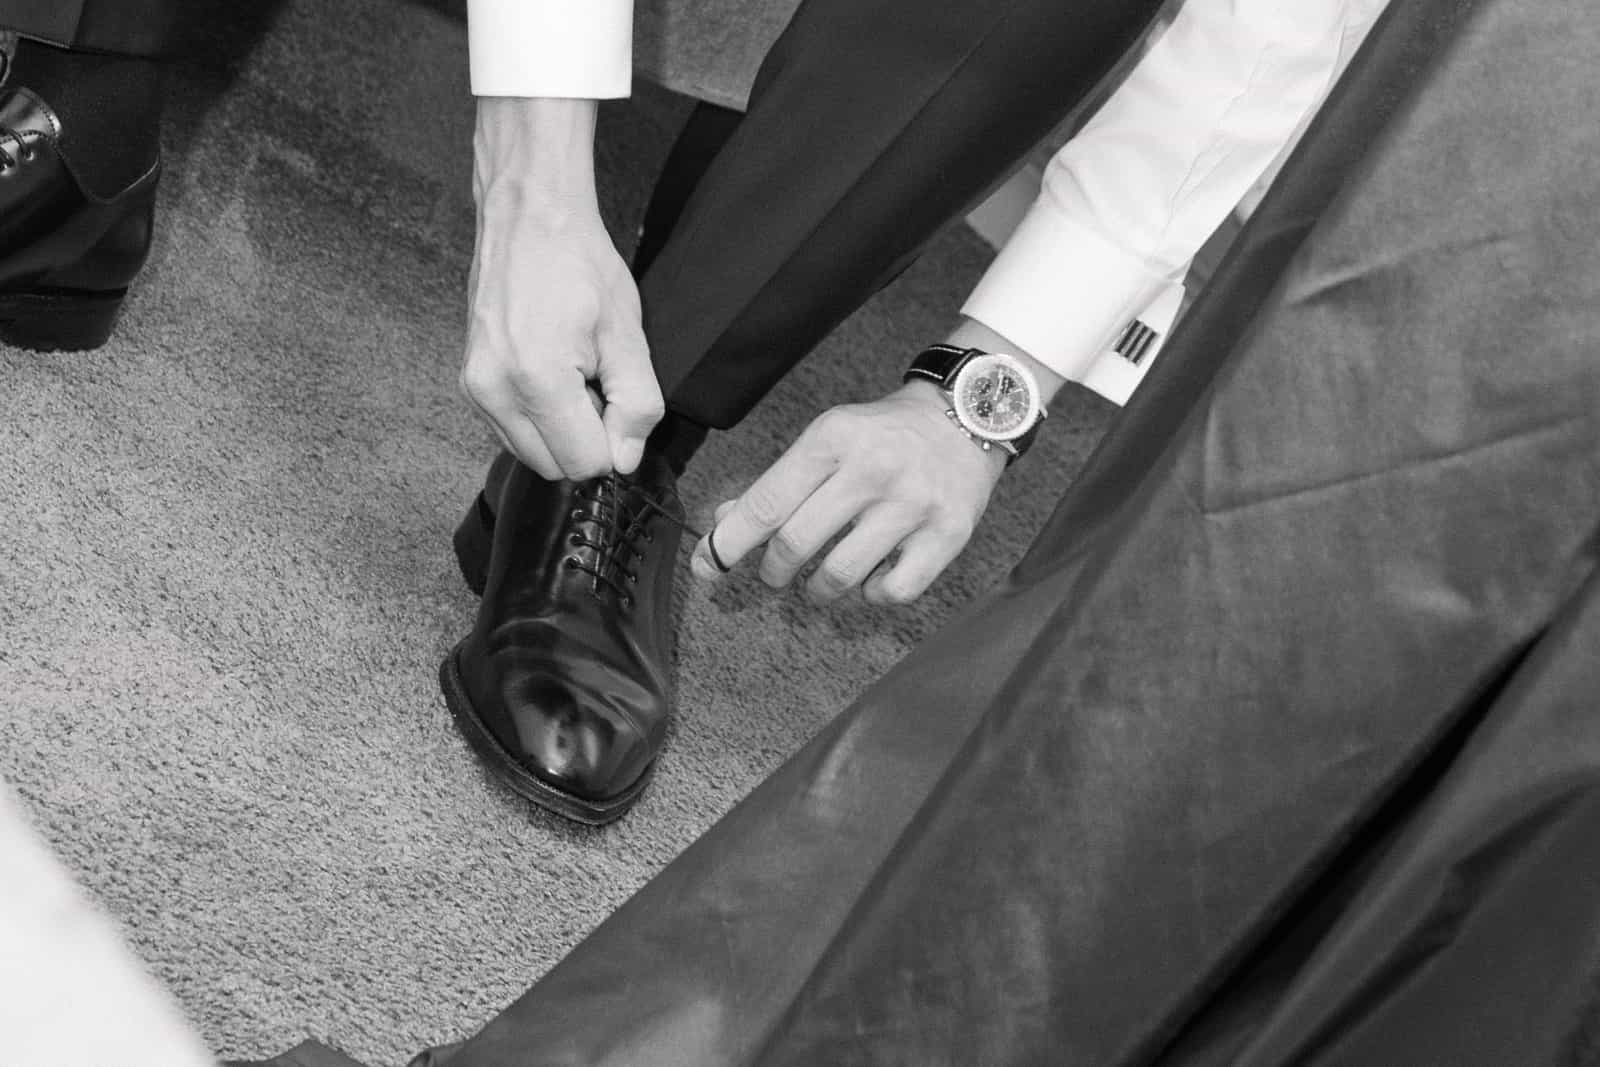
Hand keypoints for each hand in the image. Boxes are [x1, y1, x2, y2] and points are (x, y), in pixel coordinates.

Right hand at [460, 98, 663, 478]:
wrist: (528, 216)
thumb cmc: (577, 262)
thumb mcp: (628, 334)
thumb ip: (636, 405)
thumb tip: (625, 459)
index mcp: (537, 382)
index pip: (584, 464)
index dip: (613, 444)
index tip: (618, 404)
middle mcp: (494, 391)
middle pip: (553, 468)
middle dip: (584, 440)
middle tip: (596, 384)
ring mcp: (475, 388)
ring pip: (530, 453)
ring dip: (560, 430)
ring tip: (574, 373)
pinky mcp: (469, 382)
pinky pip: (511, 429)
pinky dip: (538, 416)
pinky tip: (551, 371)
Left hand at [689, 382, 1006, 604]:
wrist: (966, 418)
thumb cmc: (884, 435)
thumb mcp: (826, 439)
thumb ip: (777, 484)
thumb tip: (725, 526)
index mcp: (833, 439)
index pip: (767, 503)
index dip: (729, 544)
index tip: (707, 567)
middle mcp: (873, 470)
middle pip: (797, 544)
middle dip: (773, 570)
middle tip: (774, 572)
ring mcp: (913, 505)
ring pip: (841, 575)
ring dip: (816, 590)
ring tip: (816, 583)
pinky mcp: (948, 535)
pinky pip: (892, 591)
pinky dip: (870, 595)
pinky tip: (869, 579)